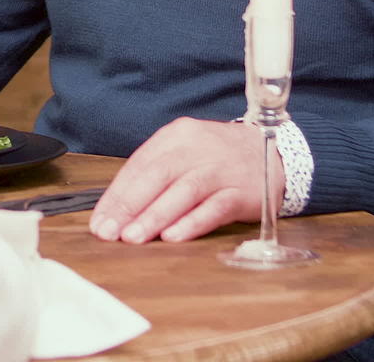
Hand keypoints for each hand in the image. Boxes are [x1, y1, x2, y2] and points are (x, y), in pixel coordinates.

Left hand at [89, 118, 281, 243]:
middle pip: (158, 175)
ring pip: (184, 191)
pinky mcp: (243, 192)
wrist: (273, 150)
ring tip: (133, 237)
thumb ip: (154, 174)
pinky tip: (173, 236)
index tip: (99, 220)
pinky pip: (215, 207)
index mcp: (177, 136)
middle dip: (129, 206)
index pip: (139, 165)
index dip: (116, 195)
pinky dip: (192, 222)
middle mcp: (197, 149)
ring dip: (155, 216)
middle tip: (109, 231)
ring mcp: (221, 169)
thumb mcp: (185, 152)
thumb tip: (117, 208)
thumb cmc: (218, 158)